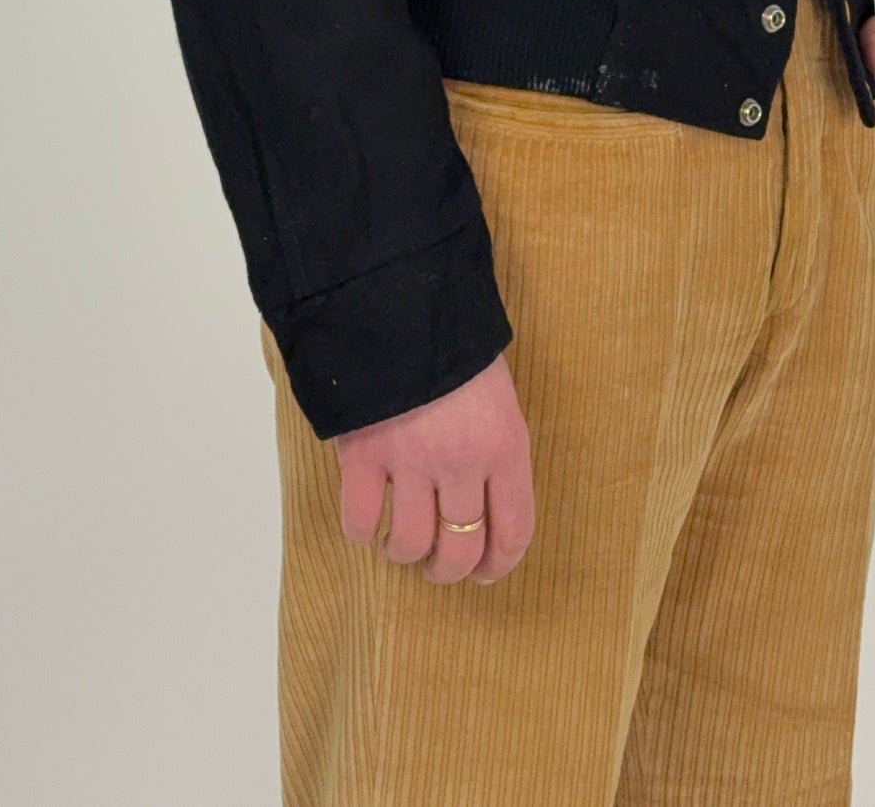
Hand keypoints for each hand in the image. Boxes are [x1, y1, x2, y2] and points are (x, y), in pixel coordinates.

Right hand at [333, 351, 533, 585]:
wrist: (400, 300)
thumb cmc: (455, 344)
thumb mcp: (496, 394)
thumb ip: (494, 448)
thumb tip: (485, 503)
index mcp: (505, 445)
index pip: (514, 529)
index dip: (500, 563)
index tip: (487, 574)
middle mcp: (462, 463)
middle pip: (460, 549)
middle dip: (449, 571)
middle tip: (438, 568)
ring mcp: (410, 461)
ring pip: (410, 544)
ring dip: (405, 554)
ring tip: (401, 546)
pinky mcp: (363, 455)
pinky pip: (360, 522)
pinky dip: (362, 533)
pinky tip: (367, 525)